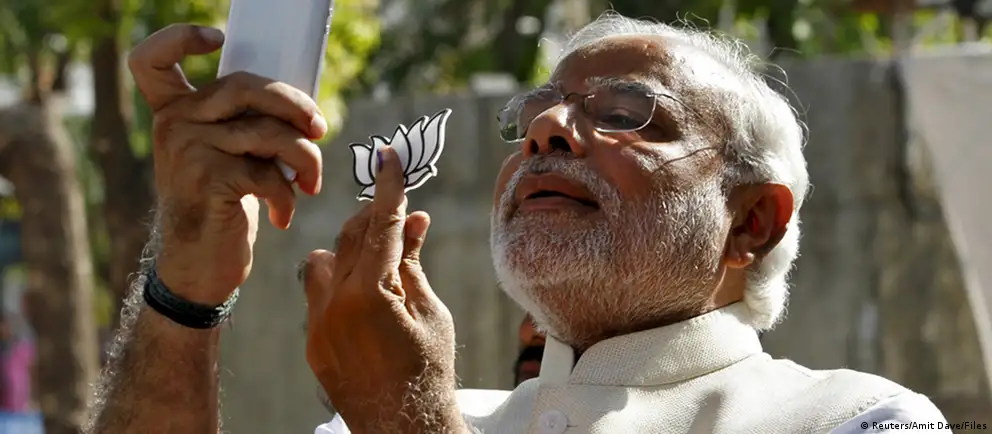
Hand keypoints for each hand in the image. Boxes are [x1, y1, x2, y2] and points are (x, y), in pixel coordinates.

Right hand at [129, 24, 325, 304]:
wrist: (198, 269)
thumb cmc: (221, 209)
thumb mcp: (227, 157)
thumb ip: (245, 123)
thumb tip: (304, 108)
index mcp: (173, 113)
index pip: (153, 59)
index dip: (180, 37)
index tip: (216, 38)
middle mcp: (173, 124)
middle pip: (246, 87)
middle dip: (295, 105)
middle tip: (320, 129)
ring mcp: (187, 149)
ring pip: (269, 132)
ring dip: (305, 159)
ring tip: (311, 183)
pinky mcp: (208, 178)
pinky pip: (270, 172)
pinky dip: (288, 195)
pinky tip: (283, 214)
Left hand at [302, 148, 463, 433]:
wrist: (404, 428)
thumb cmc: (429, 373)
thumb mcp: (430, 312)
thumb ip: (412, 263)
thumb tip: (414, 221)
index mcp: (370, 294)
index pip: (381, 226)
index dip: (389, 189)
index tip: (390, 158)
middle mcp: (334, 304)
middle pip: (351, 237)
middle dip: (375, 219)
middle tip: (400, 212)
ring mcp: (317, 326)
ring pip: (323, 262)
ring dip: (350, 252)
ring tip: (380, 264)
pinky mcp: (311, 343)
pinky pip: (317, 296)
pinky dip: (340, 285)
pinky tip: (366, 299)